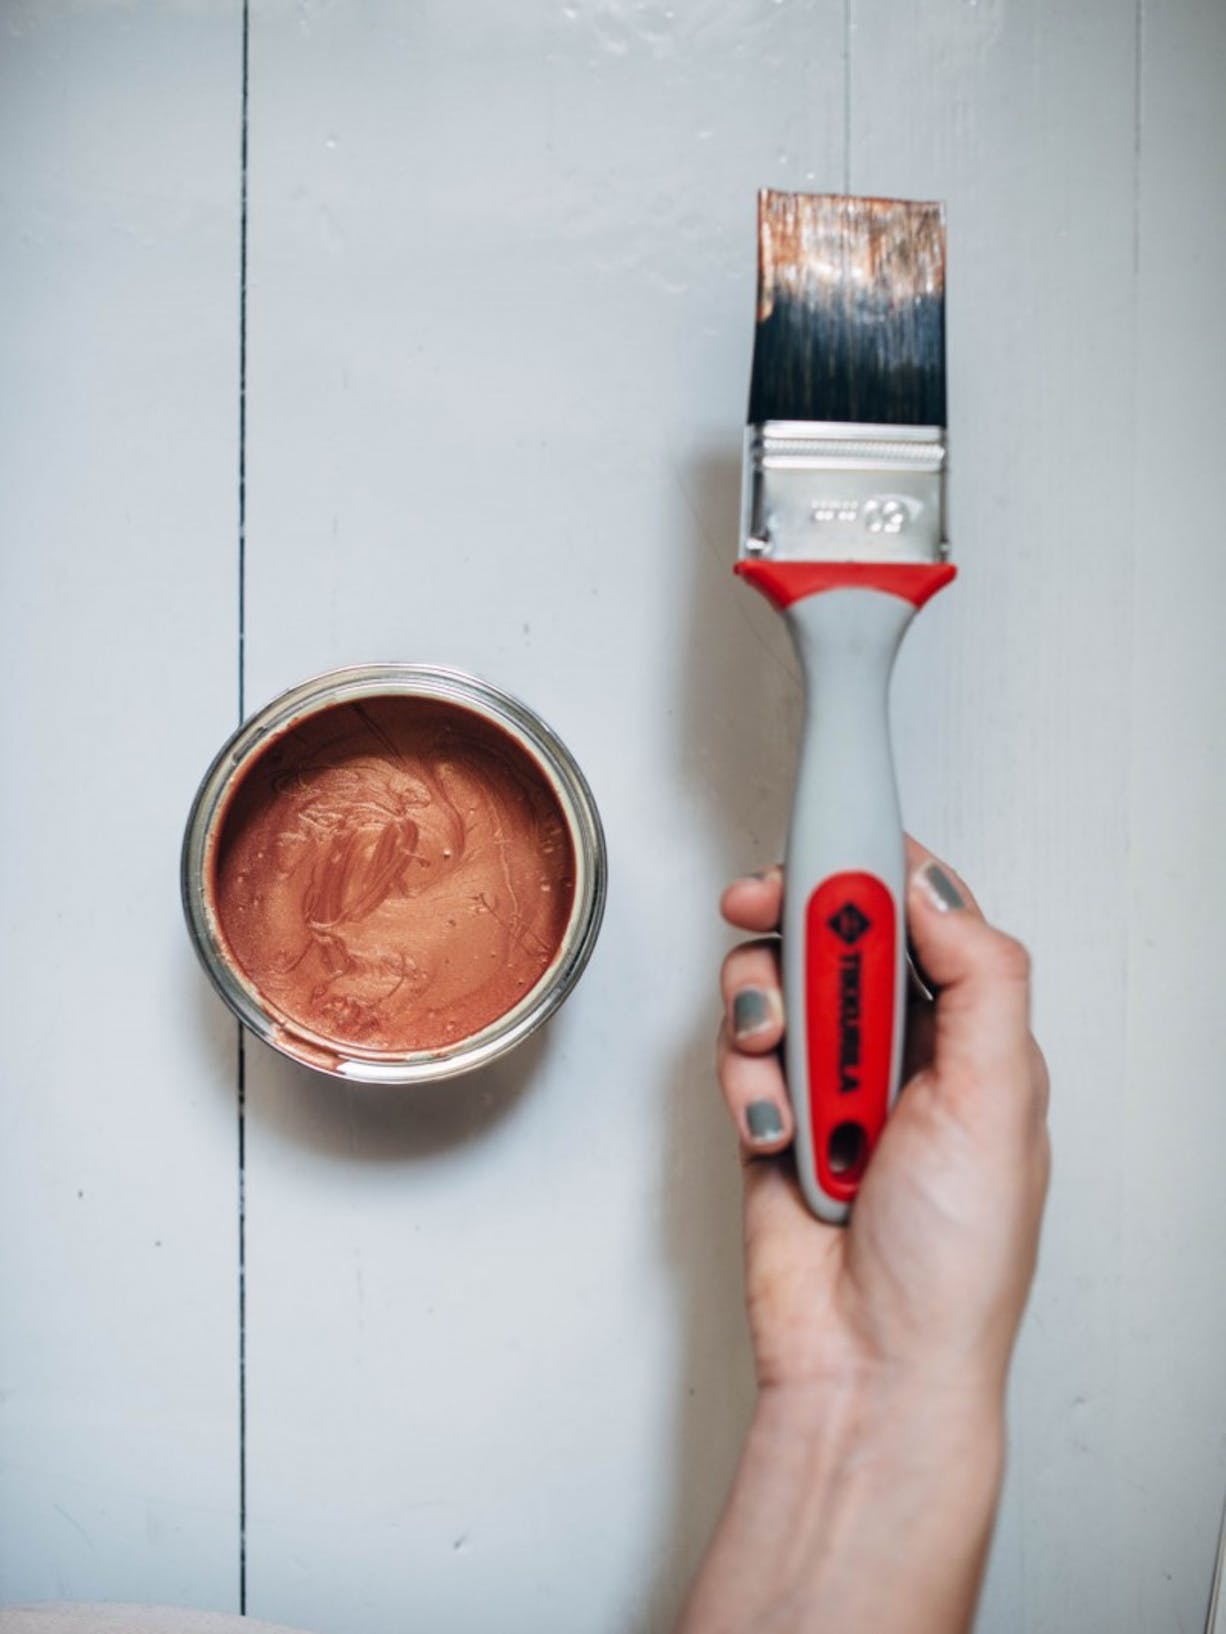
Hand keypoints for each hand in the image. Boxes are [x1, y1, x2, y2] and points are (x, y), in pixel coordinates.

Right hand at [679, 839, 1049, 1633]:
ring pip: (772, 986)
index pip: (919, 916)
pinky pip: (739, 1058)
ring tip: (777, 1059)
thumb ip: (980, 977)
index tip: (826, 843)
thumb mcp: (1000, 1100)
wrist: (871, 1366)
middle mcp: (900, 1050)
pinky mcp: (773, 1116)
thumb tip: (932, 888)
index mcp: (971, 1035)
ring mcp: (832, 1083)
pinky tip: (776, 1134)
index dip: (868, 871)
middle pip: (830, 935)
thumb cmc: (953, 1262)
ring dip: (762, 1011)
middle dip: (792, 922)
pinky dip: (746, 1086)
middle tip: (760, 910)